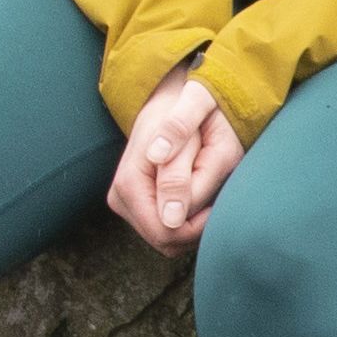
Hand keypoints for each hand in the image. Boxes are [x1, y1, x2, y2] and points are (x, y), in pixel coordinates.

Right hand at [108, 62, 242, 255]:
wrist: (173, 96)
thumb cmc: (190, 111)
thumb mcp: (193, 140)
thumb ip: (179, 177)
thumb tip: (171, 220)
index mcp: (129, 182)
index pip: (165, 233)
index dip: (197, 225)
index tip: (216, 198)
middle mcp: (119, 196)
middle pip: (164, 241)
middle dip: (194, 225)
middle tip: (212, 189)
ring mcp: (123, 202)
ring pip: (166, 239)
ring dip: (192, 221)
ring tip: (203, 183)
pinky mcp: (132, 204)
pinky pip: (164, 229)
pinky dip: (186, 218)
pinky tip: (195, 190)